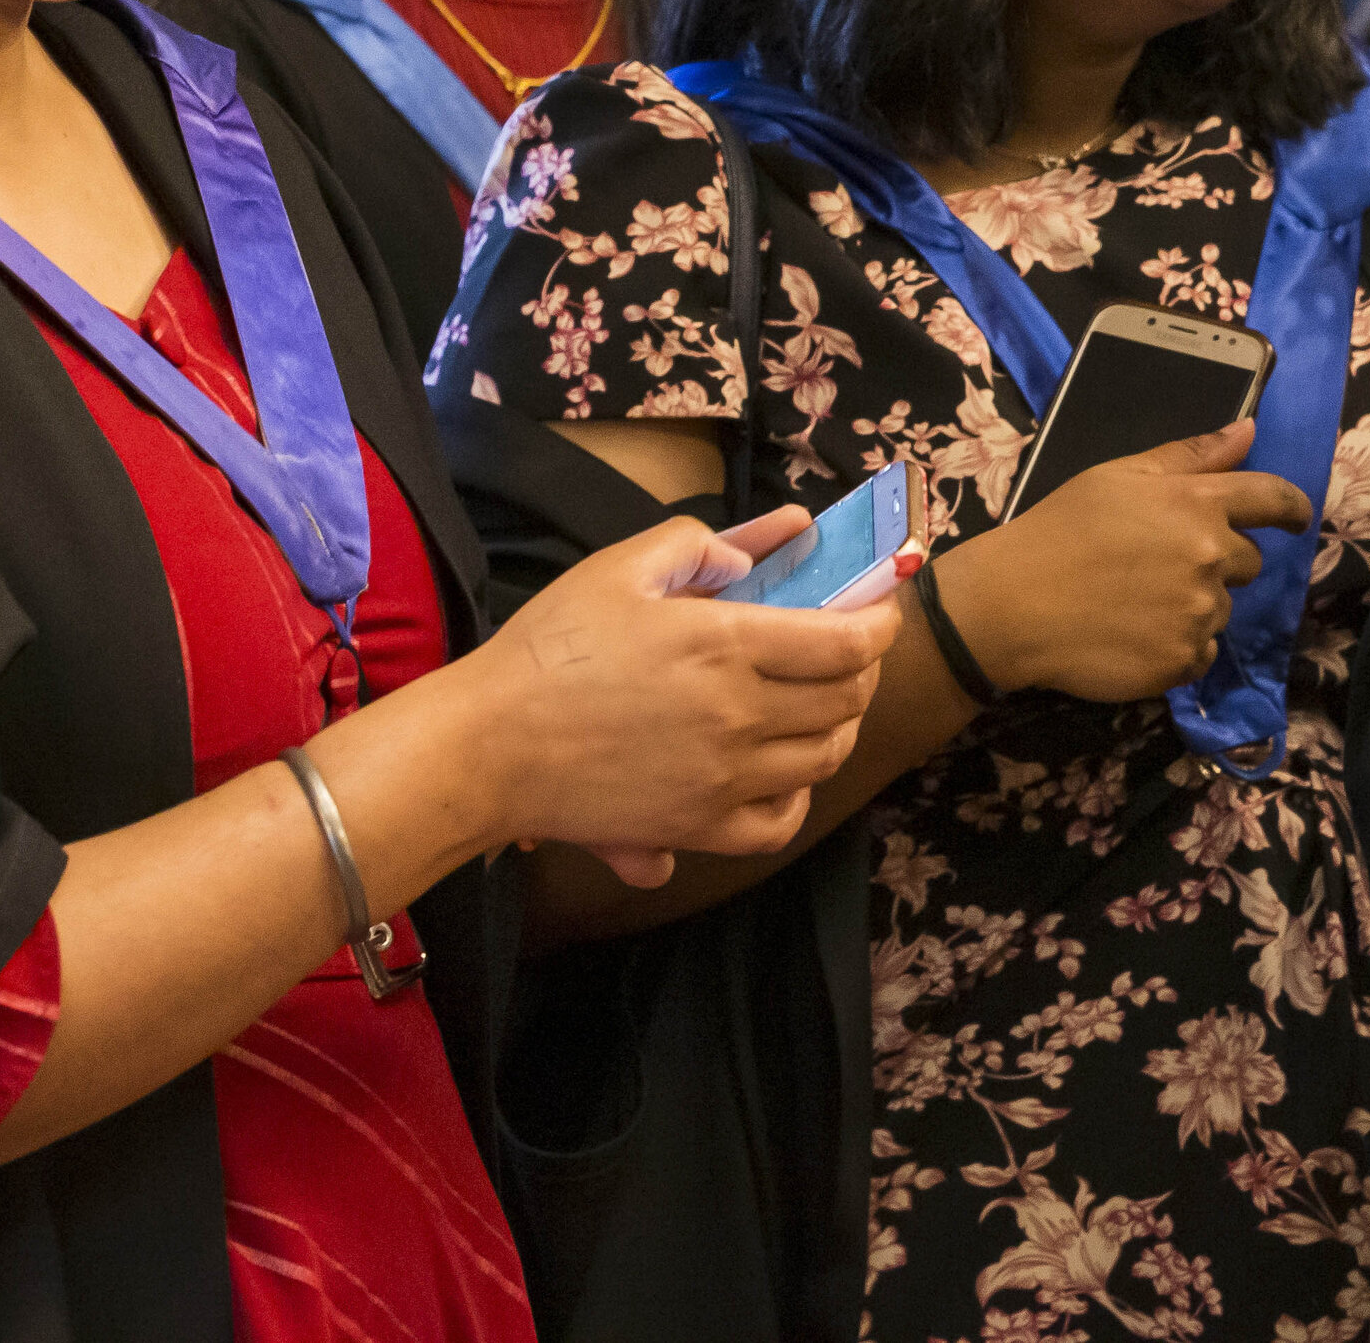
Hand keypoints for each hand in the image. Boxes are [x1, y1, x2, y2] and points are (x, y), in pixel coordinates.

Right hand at [469, 511, 898, 887]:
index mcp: (726, 647)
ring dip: (839, 725)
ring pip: (824, 759)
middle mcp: (739, 719)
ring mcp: (722, 782)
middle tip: (850, 647)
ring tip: (823, 701)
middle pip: (845, 700)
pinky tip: (782, 770)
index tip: (881, 607)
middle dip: (864, 668)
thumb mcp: (622, 569)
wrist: (488, 745)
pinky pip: (778, 822)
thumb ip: (704, 546)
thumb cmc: (550, 649)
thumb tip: (775, 540)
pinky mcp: (695, 829)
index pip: (846, 643)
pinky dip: (798, 796)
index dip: (880, 622)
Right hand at [946, 418, 1305, 701]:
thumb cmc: (1062, 528)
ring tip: (1135, 602)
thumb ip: (1191, 455)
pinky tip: (1134, 634)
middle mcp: (1211, 557)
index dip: (1292, 509)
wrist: (1014, 603)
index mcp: (1198, 503)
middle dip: (1218, 561)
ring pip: (1221, 610)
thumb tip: (1249, 430)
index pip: (1274, 499)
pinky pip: (1200, 653)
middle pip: (1247, 562)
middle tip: (1160, 564)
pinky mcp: (1183, 660)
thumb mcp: (1121, 475)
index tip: (1295, 519)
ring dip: (1193, 606)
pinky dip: (1177, 647)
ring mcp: (1199, 612)